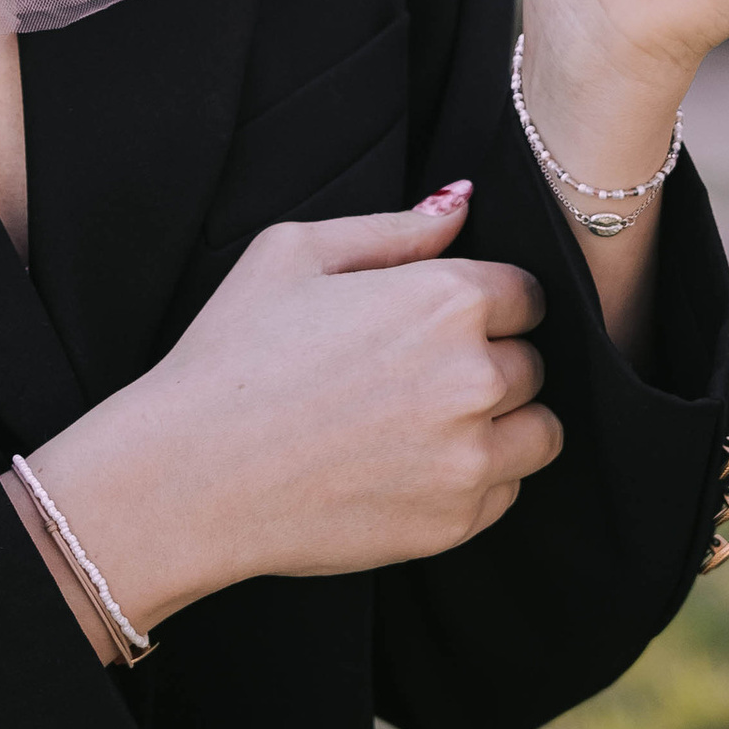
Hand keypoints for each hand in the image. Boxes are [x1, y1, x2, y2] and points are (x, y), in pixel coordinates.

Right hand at [20, 186, 558, 636]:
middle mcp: (474, 377)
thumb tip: (461, 205)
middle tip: (421, 375)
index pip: (526, 294)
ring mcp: (470, 458)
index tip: (446, 321)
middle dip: (491, 361)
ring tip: (432, 424)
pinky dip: (477, 480)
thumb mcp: (295, 253)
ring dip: (502, 424)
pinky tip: (413, 467)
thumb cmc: (233, 352)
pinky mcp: (454, 523)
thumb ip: (396, 228)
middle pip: (532, 362)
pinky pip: (506, 493)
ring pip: (539, 432)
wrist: (189, 475)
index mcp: (446, 300)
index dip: (488, 302)